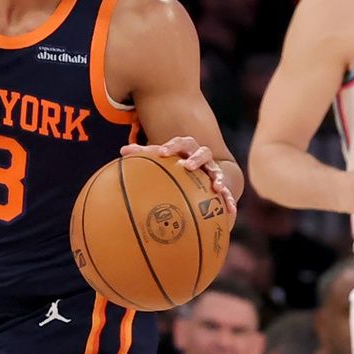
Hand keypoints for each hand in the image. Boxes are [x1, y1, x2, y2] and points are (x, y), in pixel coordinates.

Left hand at [120, 136, 236, 214]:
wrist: (196, 168)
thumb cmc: (173, 162)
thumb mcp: (160, 157)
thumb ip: (143, 153)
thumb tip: (122, 151)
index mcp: (186, 148)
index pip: (180, 142)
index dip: (172, 146)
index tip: (161, 153)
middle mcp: (201, 157)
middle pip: (202, 152)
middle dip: (196, 159)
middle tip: (188, 166)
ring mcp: (212, 170)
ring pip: (217, 171)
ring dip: (218, 177)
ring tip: (217, 187)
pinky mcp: (218, 184)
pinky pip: (227, 192)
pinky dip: (229, 200)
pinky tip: (231, 211)